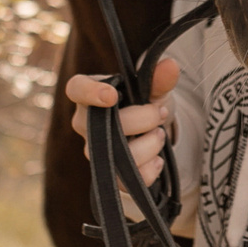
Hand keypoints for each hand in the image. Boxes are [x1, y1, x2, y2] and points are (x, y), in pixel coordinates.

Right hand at [66, 57, 180, 191]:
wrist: (151, 132)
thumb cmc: (144, 103)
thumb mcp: (154, 89)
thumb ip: (159, 79)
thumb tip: (171, 65)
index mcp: (89, 94)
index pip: (77, 88)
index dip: (90, 92)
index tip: (111, 96)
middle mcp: (85, 123)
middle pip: (104, 125)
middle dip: (141, 119)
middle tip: (161, 112)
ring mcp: (94, 151)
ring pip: (116, 155)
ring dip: (148, 144)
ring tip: (161, 135)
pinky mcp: (108, 176)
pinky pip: (125, 181)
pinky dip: (148, 170)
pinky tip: (157, 161)